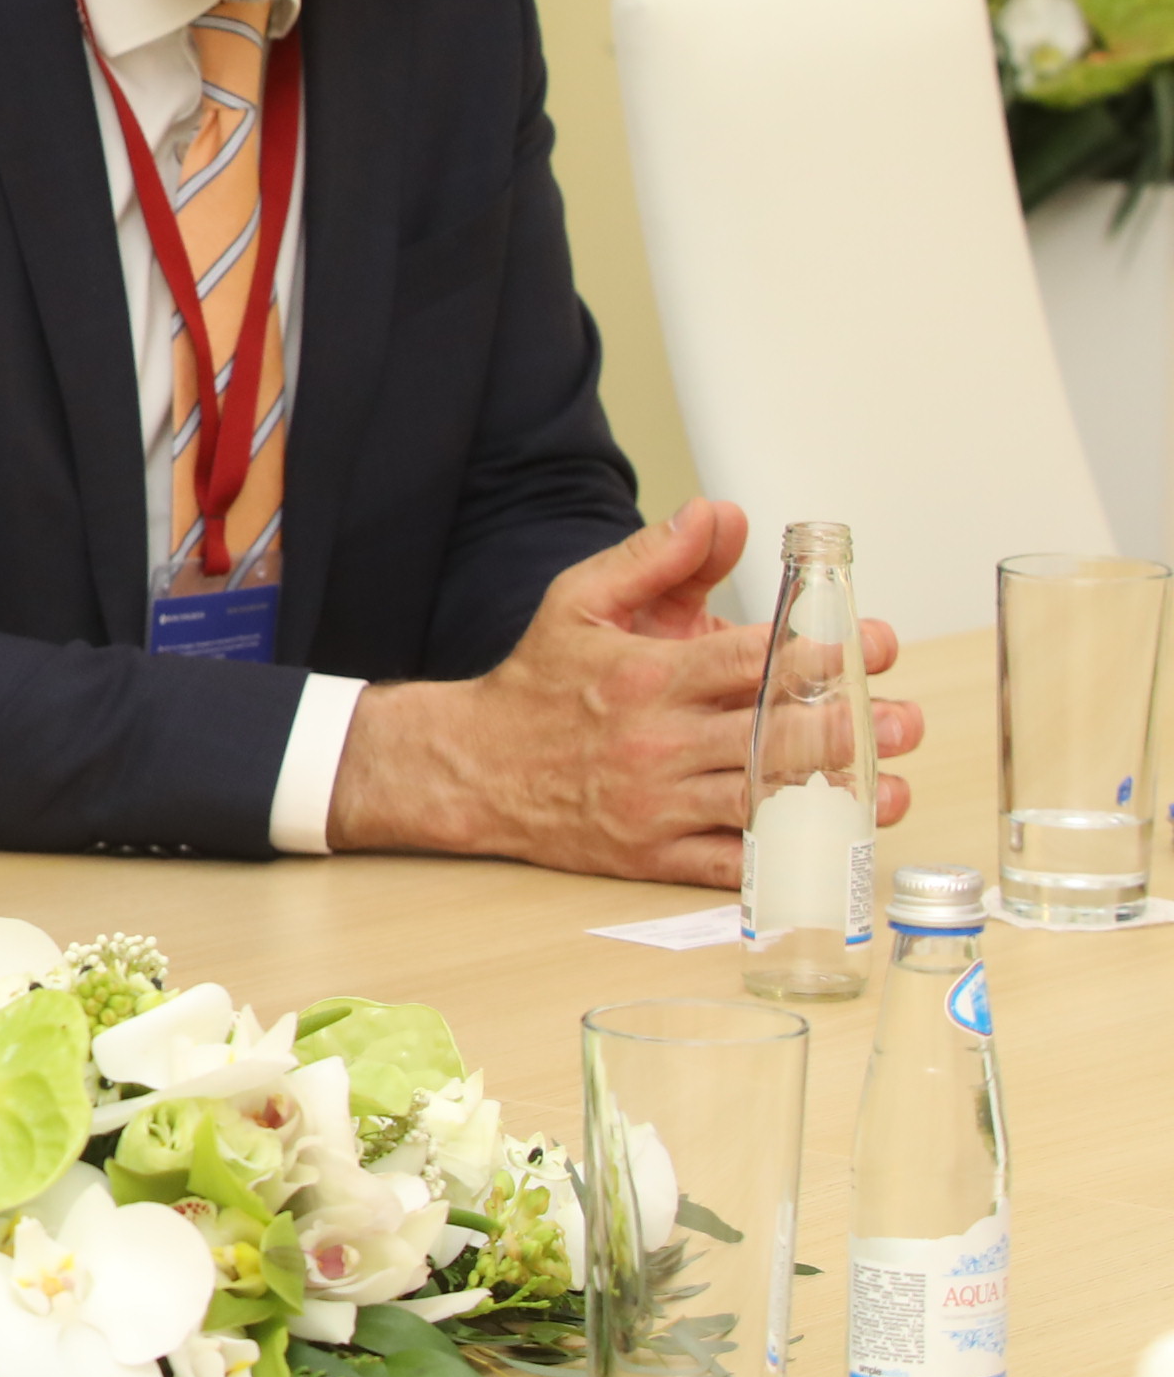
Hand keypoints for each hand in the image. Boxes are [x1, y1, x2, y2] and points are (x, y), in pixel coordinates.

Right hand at [327, 499, 915, 882]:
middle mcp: (655, 743)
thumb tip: (722, 514)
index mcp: (644, 677)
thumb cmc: (539, 683)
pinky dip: (789, 855)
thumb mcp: (579, 601)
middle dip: (850, 727)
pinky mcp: (653, 854)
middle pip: (771, 737)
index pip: (749, 663)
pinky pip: (732, 862)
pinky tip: (835, 838)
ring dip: (839, 794)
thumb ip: (655, 557)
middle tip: (903, 718)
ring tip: (894, 782)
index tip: (873, 643)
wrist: (473, 769)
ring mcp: (656, 804)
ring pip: (764, 802)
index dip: (822, 653)